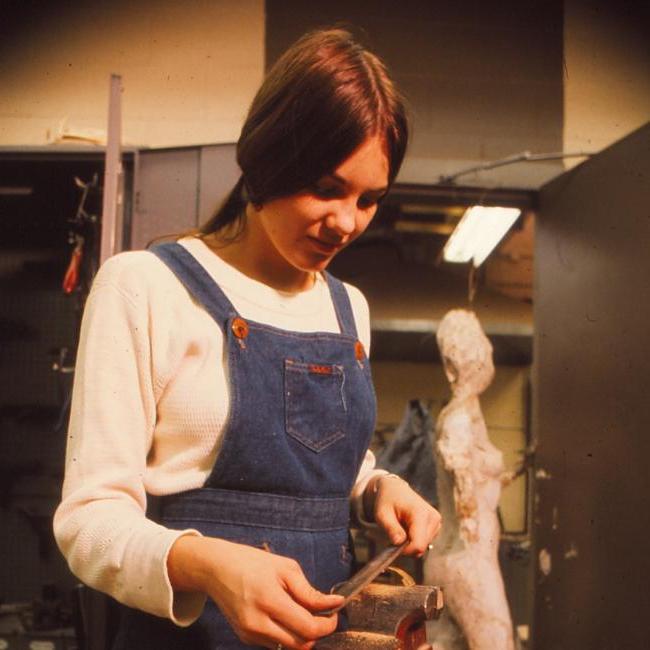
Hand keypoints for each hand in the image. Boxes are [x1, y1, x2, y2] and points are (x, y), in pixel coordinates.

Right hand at [168, 536, 343, 648]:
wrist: (217, 569)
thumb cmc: (252, 563)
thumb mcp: (285, 568)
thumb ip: (309, 591)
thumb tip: (333, 603)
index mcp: (269, 600)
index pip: (308, 628)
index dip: (327, 625)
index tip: (334, 614)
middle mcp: (257, 623)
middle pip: (300, 644)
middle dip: (316, 632)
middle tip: (322, 614)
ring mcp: (250, 633)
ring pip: (288, 647)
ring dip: (301, 634)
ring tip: (301, 611)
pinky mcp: (245, 638)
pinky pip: (275, 643)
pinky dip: (286, 634)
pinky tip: (284, 615)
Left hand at [364, 475, 441, 556]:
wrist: (395, 489)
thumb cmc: (387, 501)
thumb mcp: (382, 514)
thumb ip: (391, 529)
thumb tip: (399, 543)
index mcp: (420, 513)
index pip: (418, 544)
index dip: (405, 550)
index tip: (393, 544)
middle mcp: (433, 517)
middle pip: (421, 547)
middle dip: (406, 546)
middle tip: (394, 534)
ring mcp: (436, 521)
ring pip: (423, 546)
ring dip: (410, 543)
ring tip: (401, 527)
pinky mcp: (436, 525)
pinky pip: (425, 542)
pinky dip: (414, 539)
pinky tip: (408, 527)